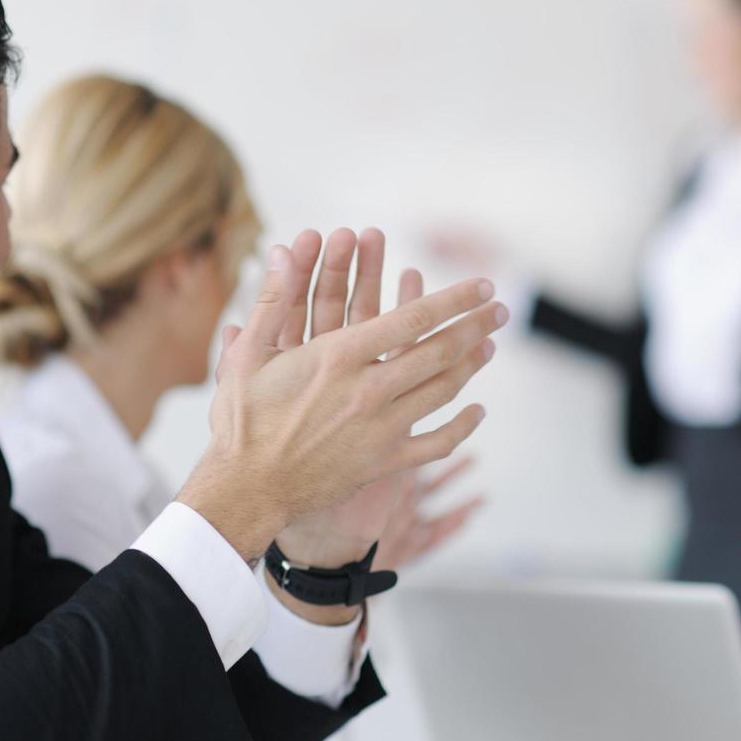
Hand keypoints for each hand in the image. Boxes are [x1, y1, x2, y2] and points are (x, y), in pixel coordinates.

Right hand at [177, 229, 506, 563]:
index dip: (453, 299)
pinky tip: (477, 412)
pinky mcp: (383, 464)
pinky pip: (436, 444)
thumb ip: (273, 300)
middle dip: (474, 326)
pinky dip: (463, 428)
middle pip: (439, 352)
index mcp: (339, 357)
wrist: (244, 490)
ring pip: (441, 392)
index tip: (480, 285)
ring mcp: (381, 429)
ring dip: (470, 365)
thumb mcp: (248, 354)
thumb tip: (286, 249)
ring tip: (489, 345)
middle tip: (499, 308)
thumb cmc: (241, 420)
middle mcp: (369, 390)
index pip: (413, 318)